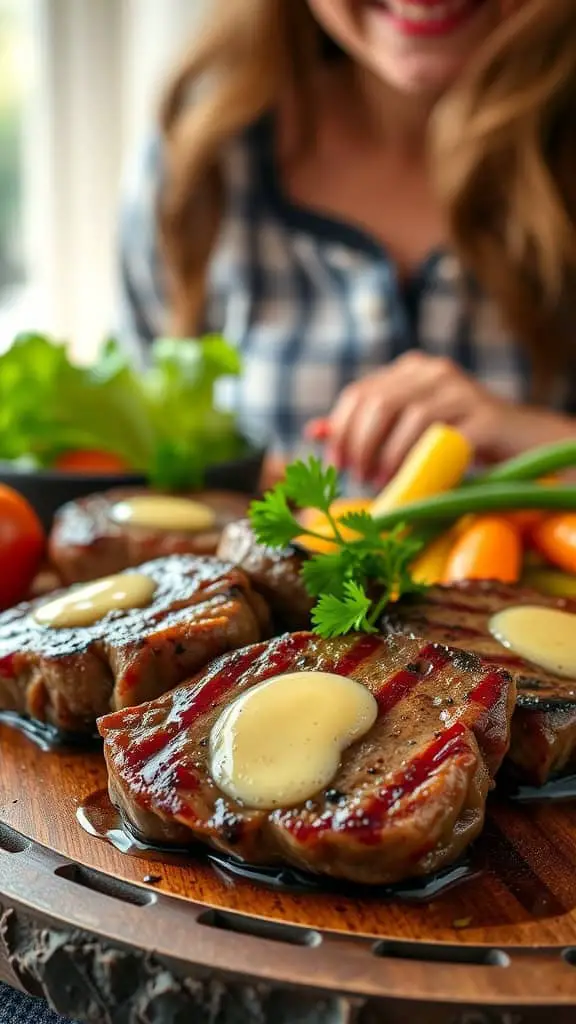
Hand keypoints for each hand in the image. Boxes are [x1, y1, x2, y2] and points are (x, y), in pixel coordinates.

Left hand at [305, 352, 575, 484]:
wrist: (522, 442)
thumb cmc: (458, 439)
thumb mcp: (407, 429)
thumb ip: (365, 427)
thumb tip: (314, 431)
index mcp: (411, 369)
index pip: (360, 392)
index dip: (341, 429)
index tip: (337, 463)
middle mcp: (434, 372)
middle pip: (380, 402)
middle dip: (360, 444)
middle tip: (357, 476)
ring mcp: (462, 391)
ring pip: (409, 417)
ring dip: (386, 456)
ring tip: (380, 481)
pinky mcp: (484, 417)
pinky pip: (440, 437)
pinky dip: (417, 461)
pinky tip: (408, 480)